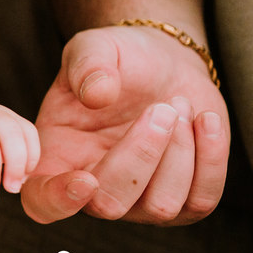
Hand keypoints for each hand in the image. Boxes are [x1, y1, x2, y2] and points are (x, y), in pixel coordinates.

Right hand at [22, 25, 228, 224]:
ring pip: (160, 206)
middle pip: (109, 204)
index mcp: (56, 157)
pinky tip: (204, 120)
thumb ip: (87, 65)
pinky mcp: (185, 199)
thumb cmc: (118, 59)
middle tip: (161, 108)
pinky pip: (201, 199)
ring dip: (178, 151)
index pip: (42, 201)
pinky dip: (209, 158)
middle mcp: (93, 190)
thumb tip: (98, 96)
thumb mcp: (94, 47)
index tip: (85, 179)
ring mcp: (139, 202)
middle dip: (141, 155)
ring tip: (177, 104)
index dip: (57, 201)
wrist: (164, 64)